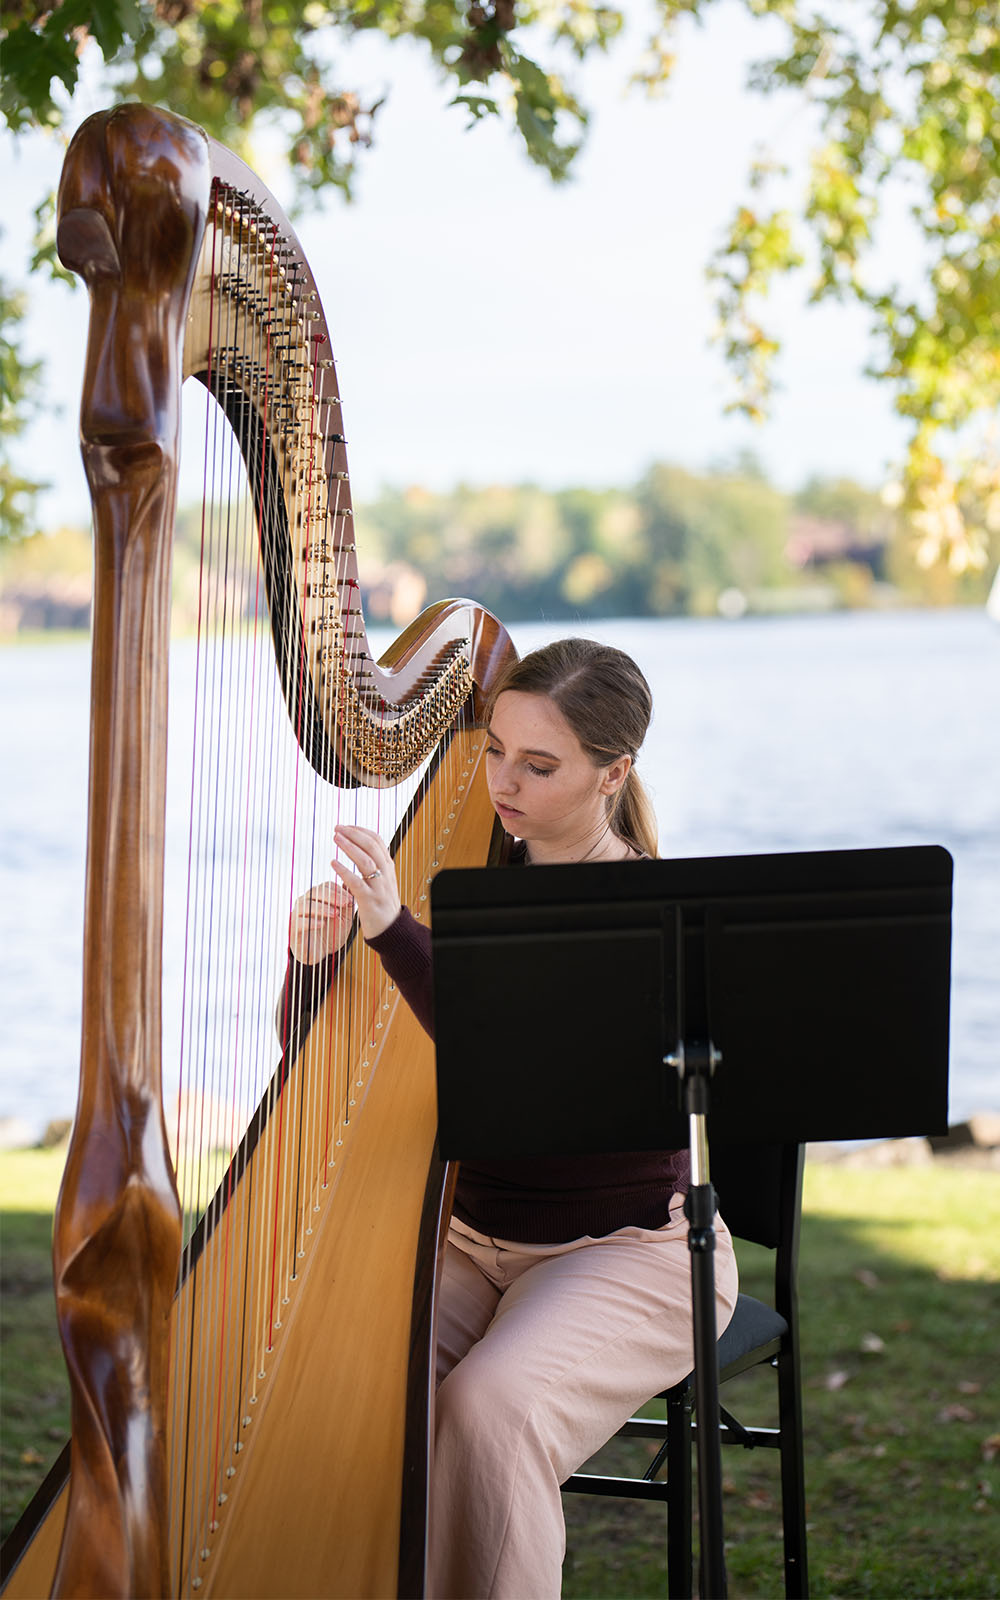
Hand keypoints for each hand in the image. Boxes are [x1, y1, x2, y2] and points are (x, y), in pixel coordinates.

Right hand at [288, 882, 355, 963]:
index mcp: (318, 897)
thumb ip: (348, 905)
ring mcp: (298, 914)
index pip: (326, 886)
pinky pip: (299, 921)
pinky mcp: (294, 929)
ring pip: (305, 904)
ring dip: (322, 908)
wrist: (322, 953)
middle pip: (315, 891)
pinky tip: (322, 924)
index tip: (351, 899)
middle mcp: (305, 902)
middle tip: (345, 903)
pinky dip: (311, 922)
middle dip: (332, 896)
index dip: (339, 891)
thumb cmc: (333, 933)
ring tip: (335, 914)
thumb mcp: (345, 919)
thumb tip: (352, 887)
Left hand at [330, 824, 400, 941]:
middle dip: (353, 834)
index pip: (377, 841)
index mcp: (388, 867)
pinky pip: (356, 883)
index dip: (360, 830)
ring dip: (349, 847)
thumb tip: (359, 848)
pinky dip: (344, 871)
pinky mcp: (370, 901)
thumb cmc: (382, 905)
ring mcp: (379, 888)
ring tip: (335, 838)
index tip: (345, 826)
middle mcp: (386, 875)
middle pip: (372, 847)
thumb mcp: (382, 881)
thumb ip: (374, 865)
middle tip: (337, 828)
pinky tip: (333, 863)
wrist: (392, 931)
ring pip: (366, 861)